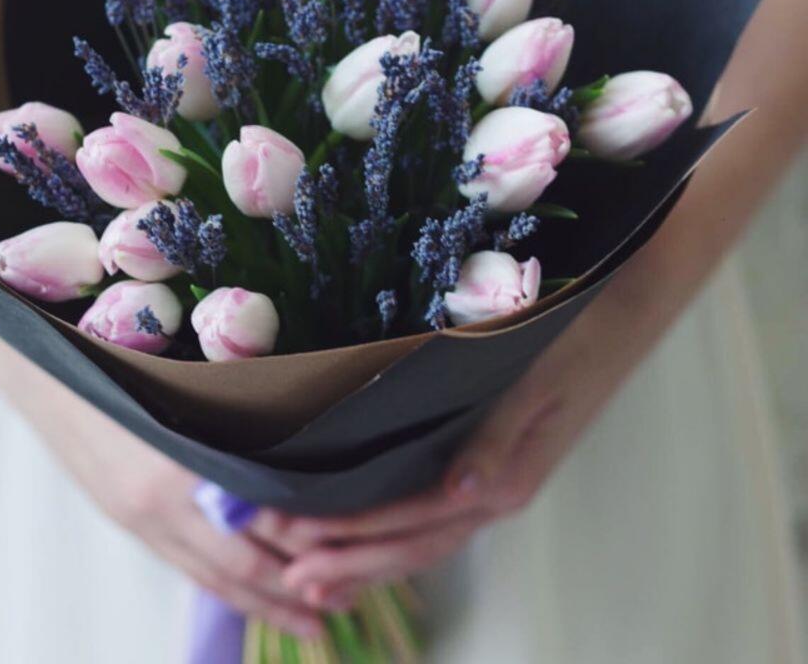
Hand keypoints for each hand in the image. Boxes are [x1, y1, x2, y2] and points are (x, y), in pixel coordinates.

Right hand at [0, 321, 323, 637]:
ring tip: (305, 620)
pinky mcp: (126, 518)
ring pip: (210, 577)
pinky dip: (220, 588)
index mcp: (175, 471)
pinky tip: (247, 595)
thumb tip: (287, 465)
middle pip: (237, 565)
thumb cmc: (116, 369)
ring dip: (260, 603)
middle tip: (339, 611)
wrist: (42, 373)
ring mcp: (137, 518)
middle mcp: (156, 505)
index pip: (254, 523)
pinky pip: (182, 564)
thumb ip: (225, 434)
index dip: (301, 544)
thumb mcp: (177, 394)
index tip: (346, 554)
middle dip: (289, 593)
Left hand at [254, 296, 649, 608]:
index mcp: (504, 480)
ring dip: (369, 561)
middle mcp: (494, 495)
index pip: (415, 519)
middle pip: (414, 545)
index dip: (356, 532)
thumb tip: (459, 491)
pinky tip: (369, 544)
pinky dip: (397, 537)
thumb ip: (499, 441)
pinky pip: (436, 517)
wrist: (613, 324)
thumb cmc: (570, 345)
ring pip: (423, 540)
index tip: (300, 539)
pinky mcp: (490, 469)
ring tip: (316, 581)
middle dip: (351, 562)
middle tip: (291, 579)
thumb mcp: (537, 385)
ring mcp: (493, 487)